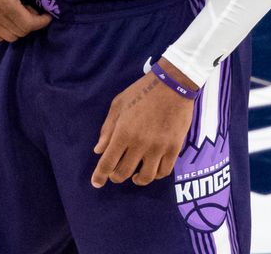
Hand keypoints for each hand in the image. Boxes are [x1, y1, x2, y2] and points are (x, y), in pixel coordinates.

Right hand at [0, 0, 49, 41]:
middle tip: (36, 11)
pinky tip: (10, 14)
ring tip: (22, 12)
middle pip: (18, 32)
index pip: (27, 24)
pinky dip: (6, 29)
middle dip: (31, 24)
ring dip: (18, 28)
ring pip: (7, 37)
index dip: (41, 22)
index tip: (47, 15)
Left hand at [91, 58, 197, 187]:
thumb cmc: (141, 92)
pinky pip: (164, 171)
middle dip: (116, 177)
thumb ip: (107, 129)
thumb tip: (98, 150)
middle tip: (114, 174)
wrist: (173, 86)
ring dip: (137, 179)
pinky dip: (156, 175)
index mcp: (123, 132)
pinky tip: (151, 170)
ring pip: (146, 177)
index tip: (96, 183)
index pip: (108, 162)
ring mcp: (159, 148)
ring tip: (134, 176)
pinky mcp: (174, 148)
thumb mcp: (118, 105)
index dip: (100, 176)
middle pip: (124, 172)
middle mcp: (140, 144)